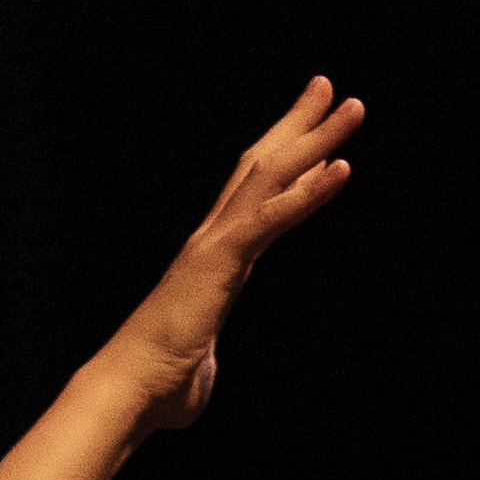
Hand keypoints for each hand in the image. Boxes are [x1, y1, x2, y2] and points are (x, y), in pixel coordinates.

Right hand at [93, 76, 365, 433]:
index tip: (310, 134)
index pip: (252, 196)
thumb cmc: (158, 390)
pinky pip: (272, 218)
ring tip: (352, 107)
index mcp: (212, 258)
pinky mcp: (222, 261)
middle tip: (330, 87)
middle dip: (299, 125)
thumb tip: (196, 374)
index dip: (282, 161)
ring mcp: (216, 245)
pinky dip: (308, 192)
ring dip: (315, 139)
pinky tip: (340, 168)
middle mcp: (213, 239)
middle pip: (263, 166)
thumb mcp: (195, 365)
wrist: (127, 392)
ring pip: (271, 176)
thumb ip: (203, 357)